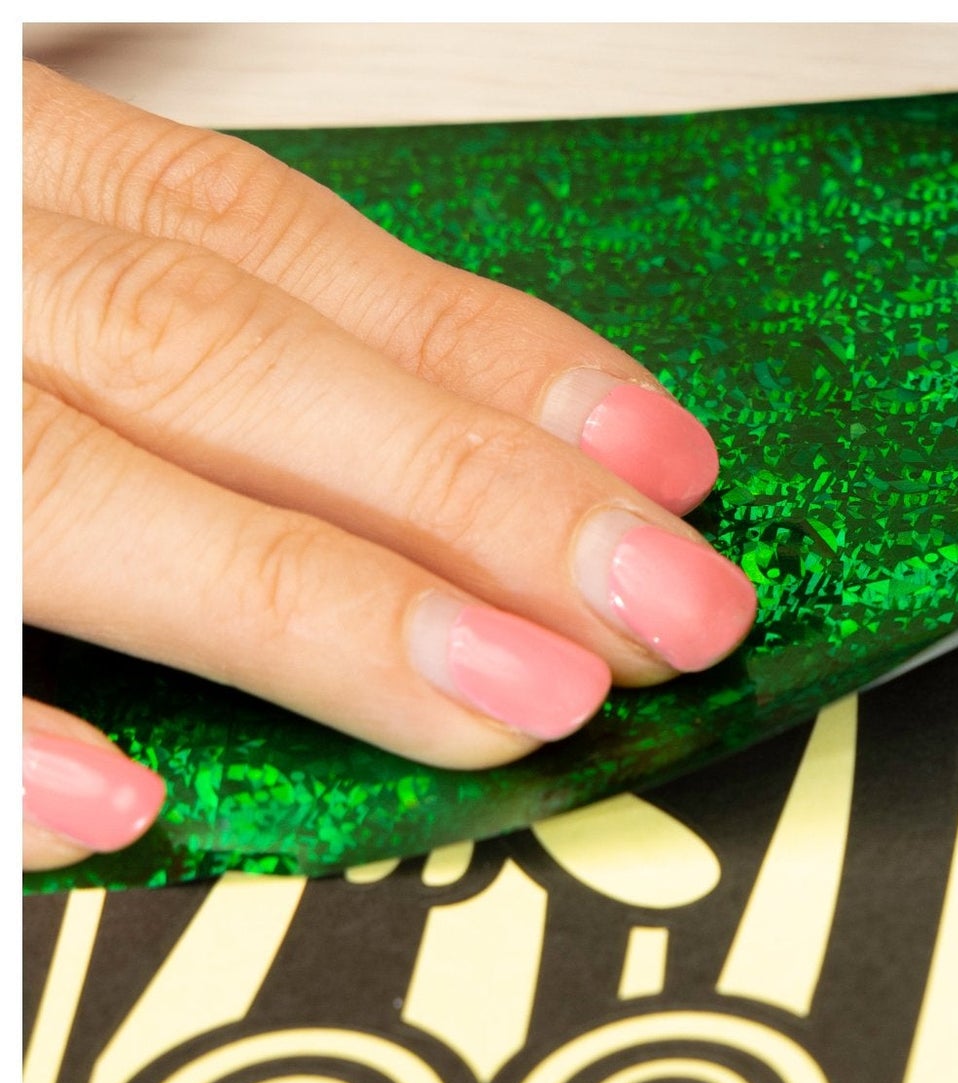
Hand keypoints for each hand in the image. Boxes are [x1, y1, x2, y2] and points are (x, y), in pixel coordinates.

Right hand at [23, 63, 756, 868]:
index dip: (490, 365)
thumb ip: (197, 345)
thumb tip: (463, 463)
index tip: (670, 467)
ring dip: (313, 607)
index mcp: (22, 183)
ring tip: (524, 701)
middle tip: (673, 613)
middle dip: (475, 498)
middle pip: (227, 363)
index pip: (280, 260)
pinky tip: (122, 805)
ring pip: (71, 490)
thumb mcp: (26, 253)